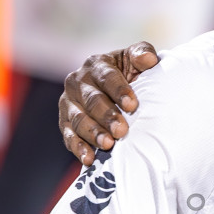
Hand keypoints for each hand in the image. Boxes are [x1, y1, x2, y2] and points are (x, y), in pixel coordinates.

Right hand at [58, 42, 158, 164]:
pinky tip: (89, 159)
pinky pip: (68, 136)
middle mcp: (77, 82)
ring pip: (78, 119)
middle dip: (107, 116)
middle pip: (92, 100)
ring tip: (108, 145)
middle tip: (122, 131)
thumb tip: (149, 59)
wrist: (114, 92)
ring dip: (93, 133)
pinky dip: (78, 147)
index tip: (132, 105)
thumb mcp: (135, 61)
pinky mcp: (64, 122)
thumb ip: (142, 54)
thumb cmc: (129, 74)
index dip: (119, 90)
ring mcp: (69, 103)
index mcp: (96, 64)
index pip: (107, 77)